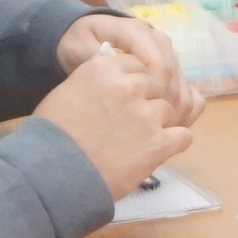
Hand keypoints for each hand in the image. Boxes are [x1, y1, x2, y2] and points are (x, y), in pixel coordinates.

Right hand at [37, 12, 204, 202]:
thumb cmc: (53, 133)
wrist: (56, 172)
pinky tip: (161, 148)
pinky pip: (184, 135)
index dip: (134, 82)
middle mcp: (130, 86)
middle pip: (156, 84)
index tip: (126, 96)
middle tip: (134, 119)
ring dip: (159, 122)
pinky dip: (175, 142)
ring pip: (169, 109)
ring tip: (141, 138)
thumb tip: (112, 68)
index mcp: (104, 68)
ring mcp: (147, 114)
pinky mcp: (159, 142)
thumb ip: (96, 78)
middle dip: (148, 99)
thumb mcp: (68, 91)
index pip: (137, 64)